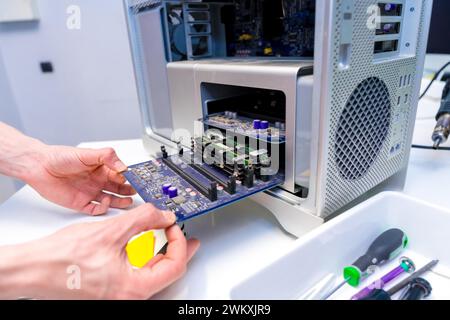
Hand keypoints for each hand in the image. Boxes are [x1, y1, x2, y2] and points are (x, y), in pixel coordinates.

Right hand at [0, 204, 199, 299]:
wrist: (32, 269)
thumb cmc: (62, 259)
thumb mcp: (111, 231)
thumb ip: (144, 219)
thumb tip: (164, 214)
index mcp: (134, 288)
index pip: (174, 265)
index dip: (179, 242)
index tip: (175, 225)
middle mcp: (129, 295)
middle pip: (166, 271)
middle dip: (175, 247)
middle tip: (184, 234)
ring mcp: (119, 292)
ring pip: (150, 271)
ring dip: (159, 249)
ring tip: (165, 233)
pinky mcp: (110, 286)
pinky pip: (135, 271)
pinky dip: (142, 254)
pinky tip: (142, 242)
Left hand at [27, 145, 135, 214]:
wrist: (39, 167)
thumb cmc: (60, 157)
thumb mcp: (87, 153)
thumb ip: (107, 157)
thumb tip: (123, 166)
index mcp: (101, 168)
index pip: (120, 174)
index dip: (129, 177)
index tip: (137, 179)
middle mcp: (97, 181)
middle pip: (118, 188)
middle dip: (128, 190)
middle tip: (137, 192)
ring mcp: (90, 192)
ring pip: (111, 200)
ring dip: (120, 201)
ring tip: (129, 202)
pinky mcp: (81, 203)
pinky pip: (96, 209)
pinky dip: (103, 209)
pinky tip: (105, 202)